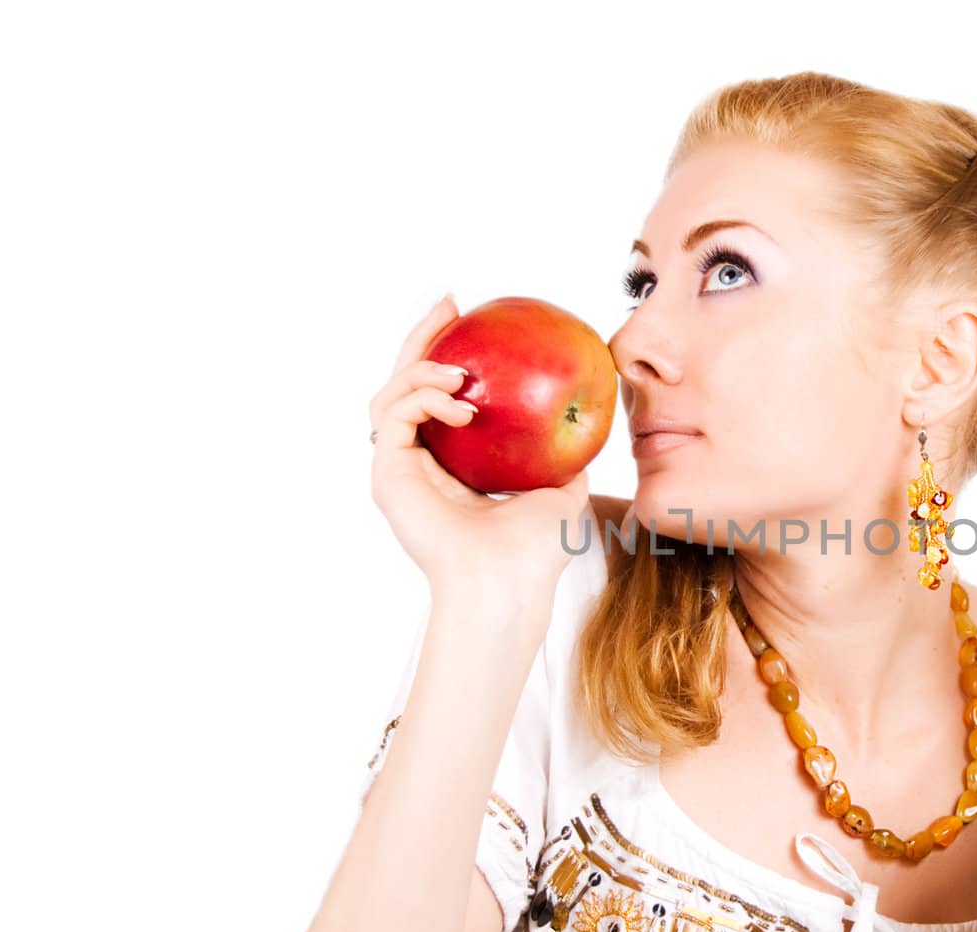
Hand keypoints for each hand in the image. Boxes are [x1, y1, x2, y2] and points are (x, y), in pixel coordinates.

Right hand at [369, 294, 591, 596]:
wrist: (510, 582)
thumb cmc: (538, 551)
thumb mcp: (563, 492)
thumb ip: (568, 459)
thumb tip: (589, 424)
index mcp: (453, 468)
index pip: (443, 400)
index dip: (451, 358)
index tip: (473, 322)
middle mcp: (420, 465)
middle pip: (406, 385)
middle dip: (423, 338)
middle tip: (450, 305)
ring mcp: (399, 469)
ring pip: (390, 394)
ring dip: (421, 368)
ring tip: (458, 370)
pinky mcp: (386, 474)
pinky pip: (394, 415)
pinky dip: (423, 398)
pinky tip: (460, 400)